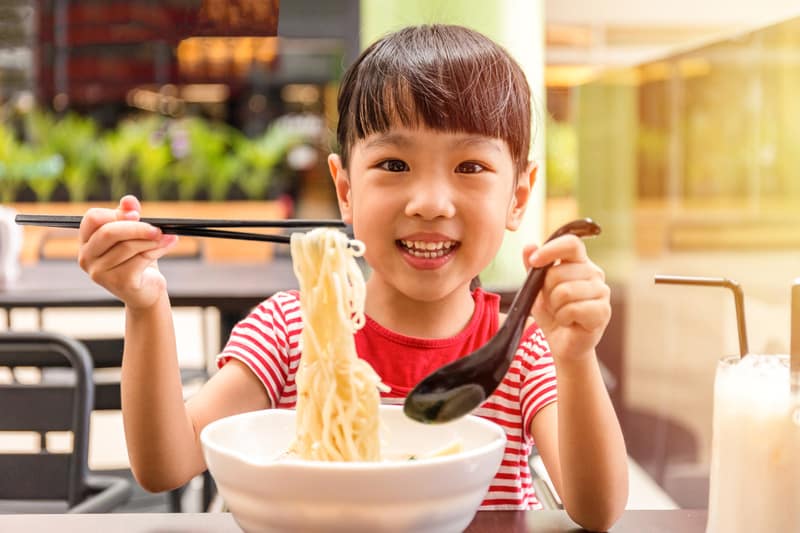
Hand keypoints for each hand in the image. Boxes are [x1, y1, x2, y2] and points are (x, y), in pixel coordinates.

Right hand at [78, 195, 177, 309]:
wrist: (146, 292)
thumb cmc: (137, 260)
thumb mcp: (132, 235)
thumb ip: (129, 216)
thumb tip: (129, 200)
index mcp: (87, 241)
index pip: (93, 218)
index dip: (115, 214)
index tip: (137, 215)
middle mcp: (86, 257)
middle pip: (109, 232)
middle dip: (137, 227)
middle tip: (158, 227)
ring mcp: (100, 272)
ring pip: (128, 246)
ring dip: (152, 239)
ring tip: (168, 236)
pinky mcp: (119, 282)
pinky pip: (140, 259)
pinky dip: (158, 249)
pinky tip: (169, 244)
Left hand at [522, 234, 609, 360]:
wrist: (563, 343)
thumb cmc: (552, 313)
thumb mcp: (536, 289)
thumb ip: (532, 268)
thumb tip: (529, 246)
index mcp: (579, 262)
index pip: (570, 243)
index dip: (551, 249)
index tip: (534, 261)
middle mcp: (594, 273)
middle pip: (559, 272)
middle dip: (547, 292)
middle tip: (553, 303)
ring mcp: (602, 291)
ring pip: (564, 292)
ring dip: (555, 307)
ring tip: (562, 313)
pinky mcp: (603, 311)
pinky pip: (572, 309)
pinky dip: (563, 318)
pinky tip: (569, 322)